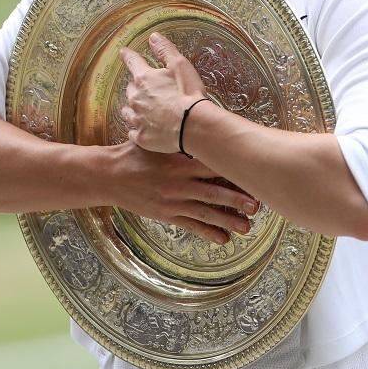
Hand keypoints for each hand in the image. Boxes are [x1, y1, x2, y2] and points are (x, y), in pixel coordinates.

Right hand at [105, 141, 258, 244]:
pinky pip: (191, 225)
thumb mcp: (157, 142)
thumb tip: (202, 129)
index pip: (212, 166)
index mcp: (179, 162)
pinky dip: (208, 232)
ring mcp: (174, 201)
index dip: (233, 171)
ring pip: (206, 212)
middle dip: (237, 200)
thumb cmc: (135, 154)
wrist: (110, 175)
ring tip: (246, 226)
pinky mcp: (167, 215)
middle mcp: (179, 183)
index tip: (251, 174)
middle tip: (257, 205)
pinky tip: (223, 239)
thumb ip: (179, 140)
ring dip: (228, 220)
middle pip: (214, 192)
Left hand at [119, 32, 207, 153]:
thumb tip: (153, 37)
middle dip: (137, 88)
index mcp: (144, 79)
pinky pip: (133, 132)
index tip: (123, 52)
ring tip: (143, 110)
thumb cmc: (189, 94)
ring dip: (134, 109)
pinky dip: (137, 129)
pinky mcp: (141, 137)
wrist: (193, 126)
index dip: (128, 56)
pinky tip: (145, 129)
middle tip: (149, 90)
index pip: (132, 62)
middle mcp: (135, 98)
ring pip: (127, 112)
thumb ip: (165, 50)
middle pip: (130, 89)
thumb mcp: (180, 66)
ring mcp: (137, 119)